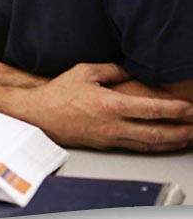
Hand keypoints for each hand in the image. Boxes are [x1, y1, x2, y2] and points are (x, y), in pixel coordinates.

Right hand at [0, 63, 192, 151]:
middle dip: (181, 132)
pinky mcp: (106, 145)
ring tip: (188, 138)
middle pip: (156, 133)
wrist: (39, 115)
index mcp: (109, 105)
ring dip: (172, 142)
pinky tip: (164, 143)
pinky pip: (137, 148)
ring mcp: (110, 138)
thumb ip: (113, 70)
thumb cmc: (59, 93)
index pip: (150, 109)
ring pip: (149, 145)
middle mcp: (112, 125)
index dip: (174, 110)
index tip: (190, 109)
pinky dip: (155, 146)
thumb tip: (132, 71)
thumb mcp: (85, 72)